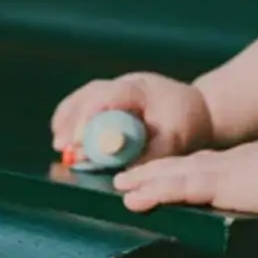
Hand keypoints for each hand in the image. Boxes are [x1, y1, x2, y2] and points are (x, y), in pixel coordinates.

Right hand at [51, 72, 214, 161]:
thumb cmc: (187, 123)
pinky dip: (73, 119)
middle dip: (71, 121)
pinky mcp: (112, 97)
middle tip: (60, 146)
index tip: (78, 141)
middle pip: (87, 95)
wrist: (198, 108)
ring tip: (60, 144)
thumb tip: (124, 175)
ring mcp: (116, 87)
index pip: (106, 96)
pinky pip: (85, 103)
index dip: (88, 117)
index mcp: (140, 88)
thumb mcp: (175, 140)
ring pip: (83, 97)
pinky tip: (66, 137)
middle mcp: (124, 83)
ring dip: (68, 120)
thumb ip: (150, 154)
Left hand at [113, 142, 257, 219]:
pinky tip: (135, 196)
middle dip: (153, 172)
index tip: (162, 175)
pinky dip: (154, 190)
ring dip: (144, 179)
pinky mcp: (217, 182)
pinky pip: (178, 185)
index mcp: (246, 166)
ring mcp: (222, 172)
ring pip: (173, 174)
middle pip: (183, 166)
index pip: (206, 168)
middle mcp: (229, 165)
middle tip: (126, 178)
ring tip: (120, 186)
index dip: (181, 171)